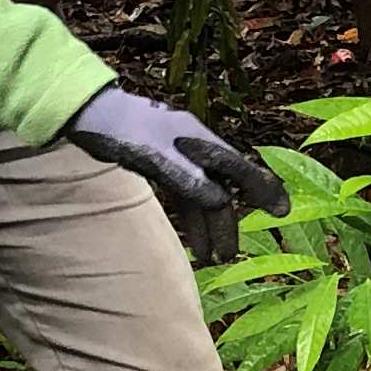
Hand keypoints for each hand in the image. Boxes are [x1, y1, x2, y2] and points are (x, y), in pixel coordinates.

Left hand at [65, 85, 290, 260]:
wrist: (88, 113)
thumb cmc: (121, 129)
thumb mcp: (154, 155)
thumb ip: (187, 178)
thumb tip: (219, 201)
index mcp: (200, 140)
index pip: (238, 169)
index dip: (262, 190)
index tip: (282, 212)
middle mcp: (195, 148)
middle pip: (221, 188)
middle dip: (226, 223)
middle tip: (228, 256)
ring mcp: (179, 156)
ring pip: (203, 195)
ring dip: (207, 226)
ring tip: (209, 258)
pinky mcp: (162, 164)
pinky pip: (185, 195)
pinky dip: (190, 218)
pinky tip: (191, 240)